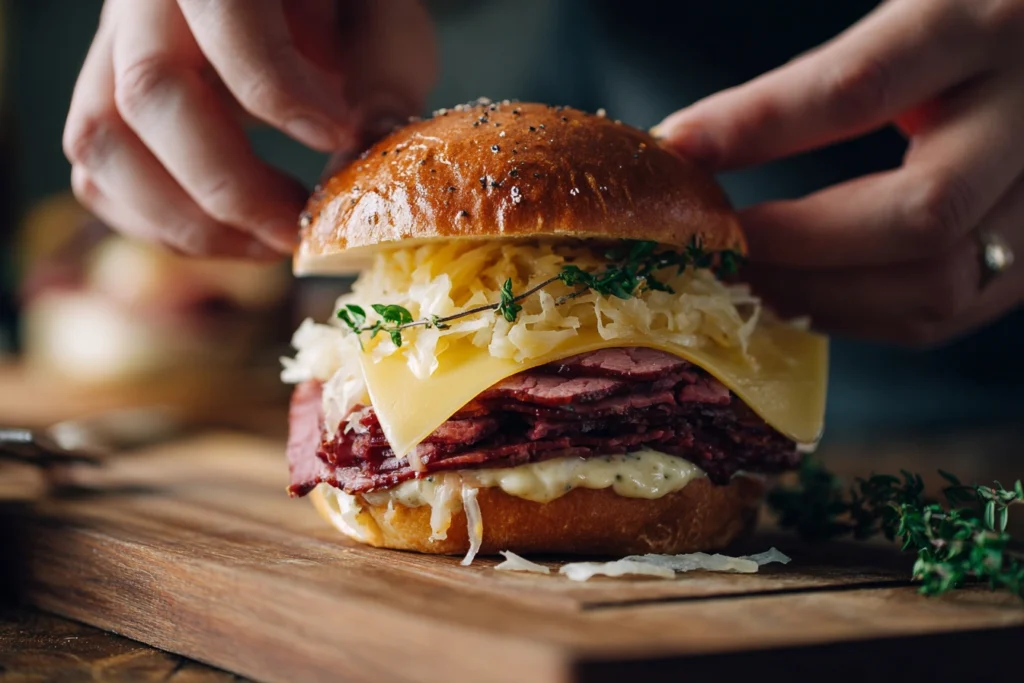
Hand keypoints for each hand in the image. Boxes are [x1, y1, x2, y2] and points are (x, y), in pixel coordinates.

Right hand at [64, 0, 435, 258]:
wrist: (298, 8)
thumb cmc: (342, 8)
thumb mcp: (383, 17)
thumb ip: (384, 68)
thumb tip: (370, 139)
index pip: (221, 14)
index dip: (275, 87)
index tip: (337, 137)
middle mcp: (146, 5)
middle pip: (147, 92)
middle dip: (229, 184)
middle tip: (299, 225)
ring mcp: (114, 58)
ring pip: (102, 145)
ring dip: (186, 220)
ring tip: (270, 241)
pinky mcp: (110, 110)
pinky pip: (100, 179)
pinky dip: (160, 226)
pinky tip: (235, 237)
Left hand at [655, 0, 1023, 345]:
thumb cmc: (971, 26)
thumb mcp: (914, 13)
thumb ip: (826, 78)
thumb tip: (689, 146)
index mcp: (990, 23)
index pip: (863, 86)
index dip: (761, 127)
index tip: (680, 150)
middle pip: (921, 214)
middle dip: (797, 248)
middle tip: (716, 251)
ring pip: (941, 283)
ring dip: (824, 298)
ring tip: (748, 284)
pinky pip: (951, 310)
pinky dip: (864, 315)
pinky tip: (806, 297)